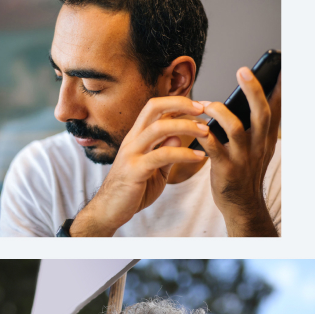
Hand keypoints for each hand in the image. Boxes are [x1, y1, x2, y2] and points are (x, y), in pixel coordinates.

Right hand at [68, 96, 211, 234]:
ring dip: (186, 126)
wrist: (109, 210)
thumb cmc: (131, 190)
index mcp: (136, 137)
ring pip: (159, 128)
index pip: (155, 109)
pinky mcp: (135, 170)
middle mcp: (132, 140)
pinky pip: (162, 155)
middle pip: (153, 108)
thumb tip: (177, 136)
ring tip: (205, 131)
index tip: (199, 106)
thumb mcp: (153, 169)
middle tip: (203, 108)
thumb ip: (165, 153)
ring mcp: (131, 154)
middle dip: (180, 104)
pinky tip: (198, 156)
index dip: (177, 103)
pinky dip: (184, 153)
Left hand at [200, 65, 281, 236]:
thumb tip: (254, 97)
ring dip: (219, 111)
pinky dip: (203, 134)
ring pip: (235, 128)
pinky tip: (195, 125)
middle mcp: (259, 145)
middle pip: (261, 113)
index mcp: (266, 138)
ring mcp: (243, 157)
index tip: (280, 67)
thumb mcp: (258, 147)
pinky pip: (213, 147)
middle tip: (243, 70)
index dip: (278, 88)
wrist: (241, 204)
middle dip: (253, 90)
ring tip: (204, 103)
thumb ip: (257, 125)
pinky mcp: (226, 169)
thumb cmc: (244, 170)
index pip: (277, 109)